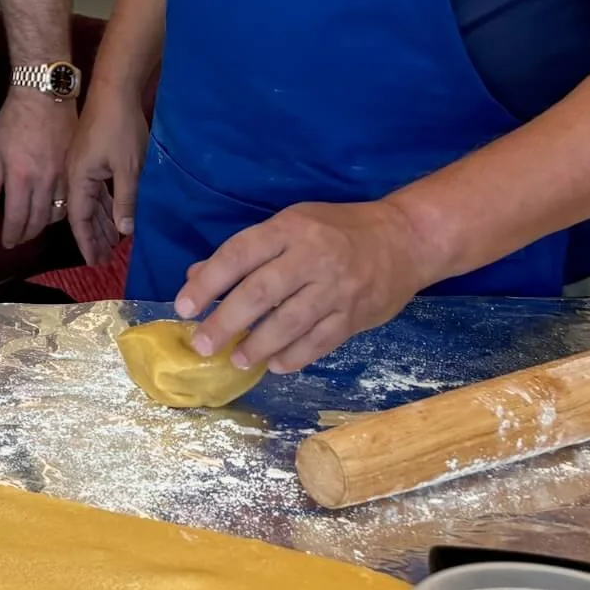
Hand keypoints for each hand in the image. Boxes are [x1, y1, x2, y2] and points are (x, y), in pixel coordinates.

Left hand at [0, 89, 78, 248]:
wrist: (44, 95)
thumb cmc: (13, 121)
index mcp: (20, 177)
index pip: (17, 218)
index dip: (12, 235)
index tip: (7, 243)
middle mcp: (44, 181)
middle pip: (39, 221)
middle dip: (28, 234)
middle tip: (20, 239)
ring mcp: (63, 176)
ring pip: (58, 213)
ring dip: (45, 223)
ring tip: (34, 225)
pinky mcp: (75, 168)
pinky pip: (70, 198)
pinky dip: (60, 208)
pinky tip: (52, 208)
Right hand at [63, 82, 147, 265]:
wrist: (112, 90)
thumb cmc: (120, 128)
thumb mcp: (128, 167)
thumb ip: (126, 200)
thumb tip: (124, 231)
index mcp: (79, 178)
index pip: (79, 218)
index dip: (87, 242)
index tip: (95, 262)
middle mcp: (75, 175)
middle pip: (82, 213)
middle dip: (93, 237)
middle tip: (104, 259)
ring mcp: (82, 165)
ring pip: (89, 202)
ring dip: (100, 223)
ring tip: (112, 244)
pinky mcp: (90, 158)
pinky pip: (95, 190)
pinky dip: (104, 206)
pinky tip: (114, 215)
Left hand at [175, 198, 433, 373]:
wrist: (405, 239)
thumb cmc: (336, 229)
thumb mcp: (290, 224)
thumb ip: (245, 251)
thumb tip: (196, 276)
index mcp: (289, 230)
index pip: (239, 255)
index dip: (208, 282)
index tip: (184, 306)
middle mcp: (311, 258)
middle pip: (260, 293)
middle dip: (226, 322)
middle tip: (202, 344)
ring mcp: (336, 289)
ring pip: (289, 323)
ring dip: (257, 345)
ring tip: (236, 359)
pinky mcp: (355, 315)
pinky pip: (320, 342)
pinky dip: (294, 356)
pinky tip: (274, 365)